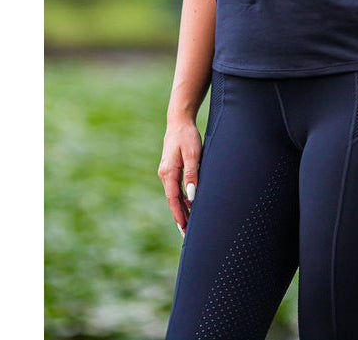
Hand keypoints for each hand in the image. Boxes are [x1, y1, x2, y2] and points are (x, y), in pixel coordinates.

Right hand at [158, 119, 201, 237]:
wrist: (179, 122)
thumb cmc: (187, 136)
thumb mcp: (193, 154)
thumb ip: (192, 174)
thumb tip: (192, 196)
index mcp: (168, 173)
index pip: (173, 200)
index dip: (179, 216)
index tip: (184, 230)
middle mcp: (165, 175)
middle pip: (172, 201)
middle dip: (180, 218)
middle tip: (187, 236)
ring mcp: (166, 173)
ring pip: (174, 196)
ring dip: (181, 210)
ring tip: (189, 226)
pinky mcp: (171, 170)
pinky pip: (175, 189)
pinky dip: (181, 200)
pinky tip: (189, 207)